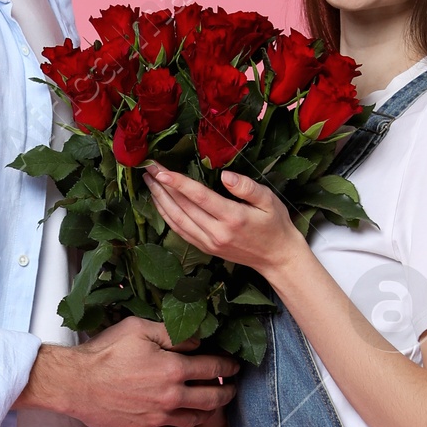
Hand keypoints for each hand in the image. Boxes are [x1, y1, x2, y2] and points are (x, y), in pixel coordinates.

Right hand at [19, 314, 236, 426]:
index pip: (214, 368)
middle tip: (230, 389)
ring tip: (209, 407)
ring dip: (206, 414)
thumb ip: (172, 333)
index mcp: (174, 368)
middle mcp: (172, 397)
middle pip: (212, 399)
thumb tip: (197, 341)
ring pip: (195, 420)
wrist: (74, 383)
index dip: (228, 366)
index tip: (234, 366)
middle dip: (227, 393)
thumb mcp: (138, 328)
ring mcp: (159, 419)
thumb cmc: (104, 351)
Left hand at [143, 161, 303, 279]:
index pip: (199, 197)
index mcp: (232, 217)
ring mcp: (209, 243)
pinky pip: (180, 231)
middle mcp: (217, 232)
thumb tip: (224, 175)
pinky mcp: (206, 248)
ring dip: (160, 201)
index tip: (161, 170)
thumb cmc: (275, 225)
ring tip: (149, 182)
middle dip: (163, 186)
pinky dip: (167, 216)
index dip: (178, 183)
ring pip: (177, 221)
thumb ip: (247, 187)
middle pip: (182, 207)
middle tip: (148, 168)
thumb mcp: (269, 200)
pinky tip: (159, 203)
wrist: (277, 258)